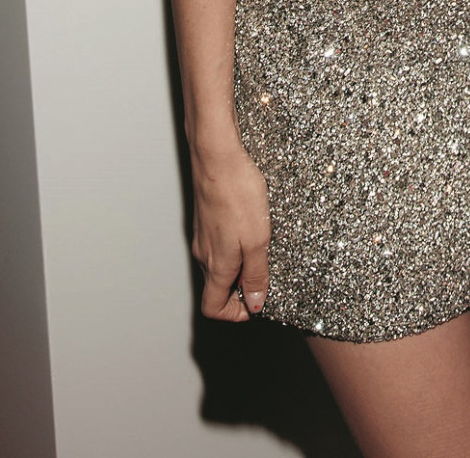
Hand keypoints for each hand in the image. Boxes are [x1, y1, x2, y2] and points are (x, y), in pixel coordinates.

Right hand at [190, 141, 271, 320]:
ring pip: (219, 263)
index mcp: (216, 265)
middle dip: (241, 287)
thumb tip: (255, 304)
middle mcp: (204, 253)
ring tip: (262, 245)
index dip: (234, 313)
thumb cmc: (236, 193)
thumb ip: (256, 274)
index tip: (256, 301)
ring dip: (240, 264)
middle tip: (266, 272)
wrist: (217, 155)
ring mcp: (203, 234)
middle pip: (216, 287)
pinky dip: (236, 244)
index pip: (212, 308)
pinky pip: (219, 242)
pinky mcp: (207, 217)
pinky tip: (252, 224)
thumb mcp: (257, 239)